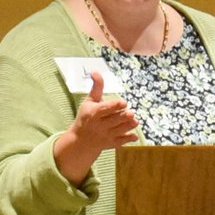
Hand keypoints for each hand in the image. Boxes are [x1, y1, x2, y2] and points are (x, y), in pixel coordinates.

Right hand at [54, 71, 139, 185]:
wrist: (80, 140)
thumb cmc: (86, 116)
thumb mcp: (89, 101)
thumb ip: (96, 87)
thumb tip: (95, 71)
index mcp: (94, 113)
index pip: (106, 109)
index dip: (116, 105)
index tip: (124, 103)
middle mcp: (100, 125)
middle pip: (116, 119)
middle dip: (125, 116)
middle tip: (130, 113)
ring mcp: (106, 135)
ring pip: (121, 130)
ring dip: (130, 125)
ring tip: (134, 120)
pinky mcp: (111, 143)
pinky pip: (122, 141)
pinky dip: (129, 138)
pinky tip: (133, 134)